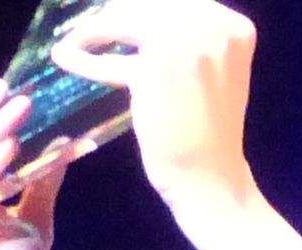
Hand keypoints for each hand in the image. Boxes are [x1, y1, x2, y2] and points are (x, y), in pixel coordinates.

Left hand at [59, 0, 263, 220]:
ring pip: (124, 15)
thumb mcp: (208, 73)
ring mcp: (188, 40)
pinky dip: (83, 54)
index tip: (116, 14)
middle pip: (147, 2)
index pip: (176, 0)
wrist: (210, 180)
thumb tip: (127, 8)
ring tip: (76, 40)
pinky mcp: (155, 62)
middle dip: (115, 13)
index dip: (141, 6)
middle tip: (93, 28)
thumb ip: (186, 38)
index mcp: (236, 26)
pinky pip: (109, 46)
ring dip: (95, 27)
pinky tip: (65, 55)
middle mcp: (215, 24)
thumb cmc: (206, 134)